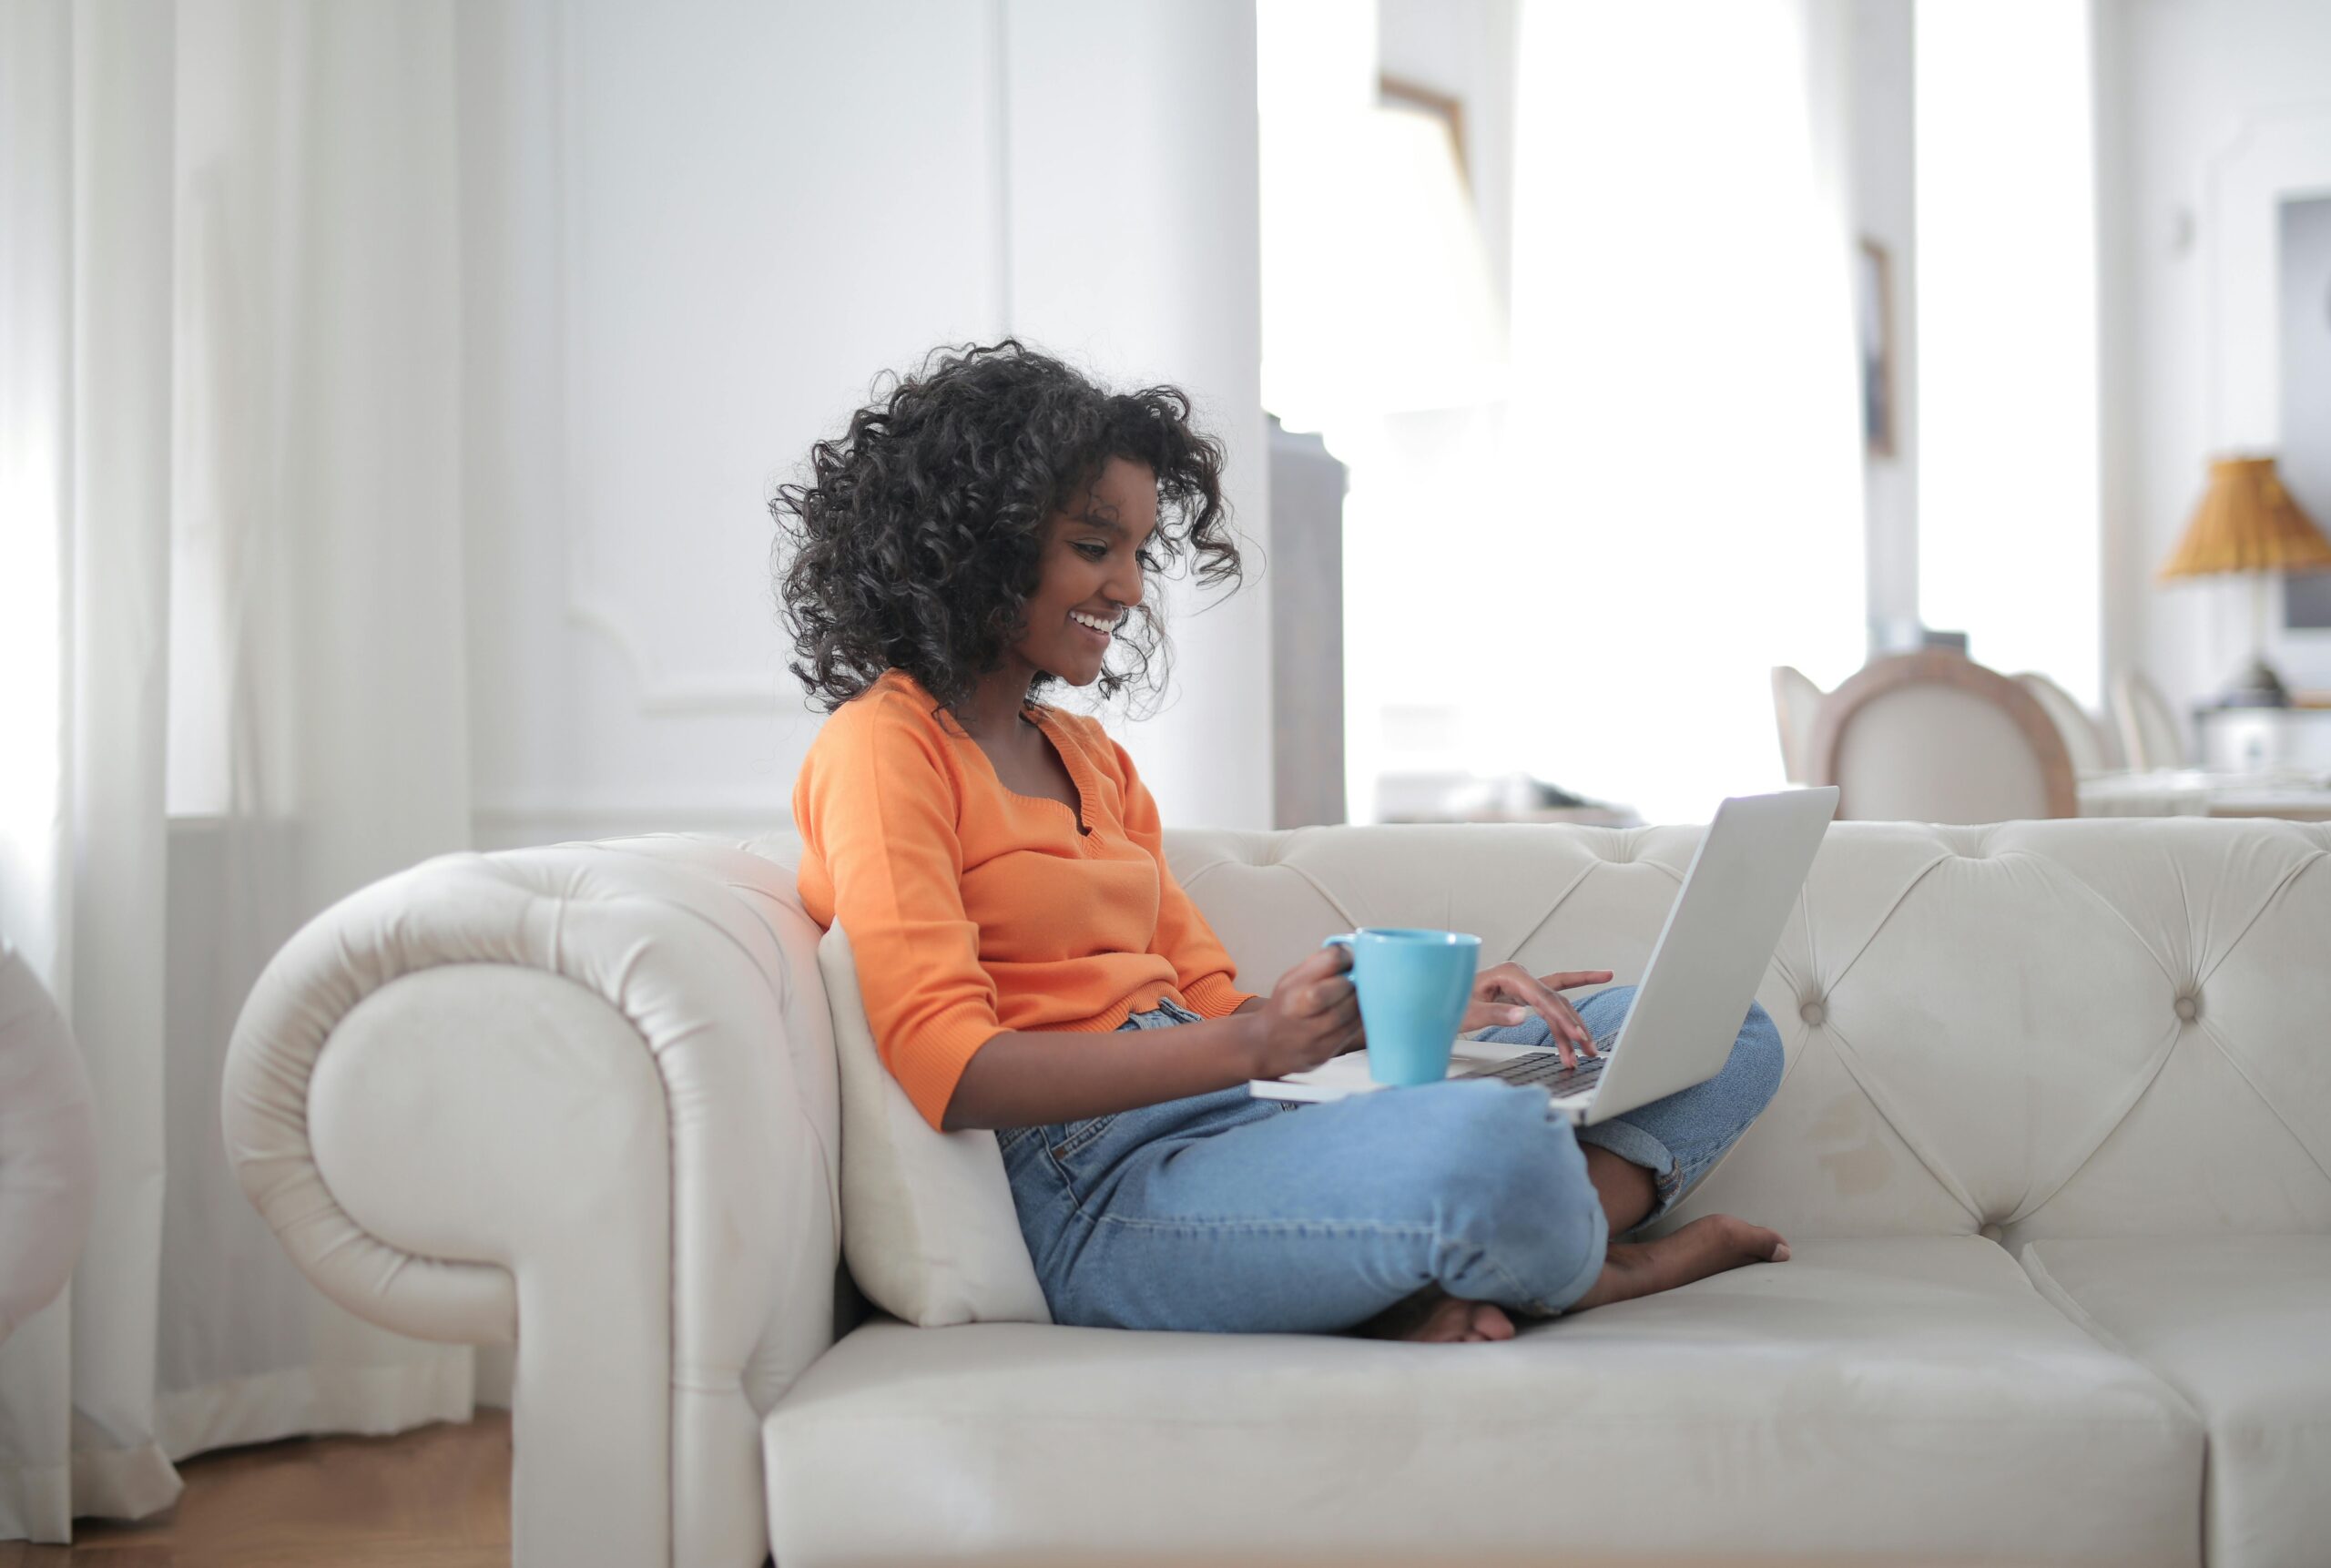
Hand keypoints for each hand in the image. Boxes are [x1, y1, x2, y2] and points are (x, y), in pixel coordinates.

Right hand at [1244, 946, 1365, 1079]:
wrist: (1267, 1045)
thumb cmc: (1286, 1006)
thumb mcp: (1292, 980)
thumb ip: (1319, 964)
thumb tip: (1351, 953)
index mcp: (1292, 985)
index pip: (1332, 960)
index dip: (1346, 958)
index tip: (1349, 962)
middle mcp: (1299, 1009)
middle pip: (1342, 987)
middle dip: (1354, 981)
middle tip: (1356, 982)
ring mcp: (1312, 1034)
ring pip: (1351, 1011)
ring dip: (1361, 1000)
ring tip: (1357, 996)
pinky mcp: (1325, 1051)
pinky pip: (1353, 1030)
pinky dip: (1360, 1018)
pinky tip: (1357, 1012)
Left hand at [1460, 963, 1613, 1067]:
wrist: (1439, 1001)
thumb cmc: (1451, 1003)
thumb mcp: (1470, 1012)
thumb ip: (1496, 1013)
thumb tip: (1521, 1015)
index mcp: (1509, 973)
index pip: (1543, 997)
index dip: (1561, 1017)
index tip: (1575, 1035)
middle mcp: (1520, 975)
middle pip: (1555, 1000)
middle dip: (1573, 1026)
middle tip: (1588, 1048)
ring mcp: (1524, 984)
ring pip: (1557, 1005)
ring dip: (1572, 1028)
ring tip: (1587, 1051)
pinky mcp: (1525, 995)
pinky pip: (1552, 1001)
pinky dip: (1567, 1010)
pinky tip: (1594, 990)